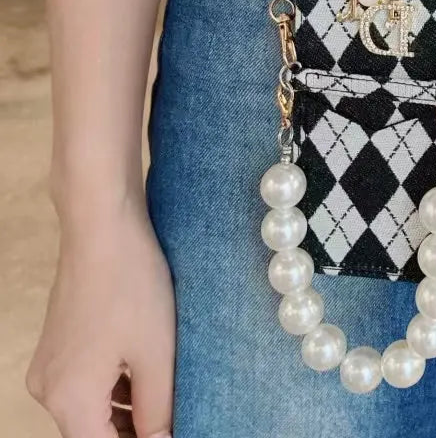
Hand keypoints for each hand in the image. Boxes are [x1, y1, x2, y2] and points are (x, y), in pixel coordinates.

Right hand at [27, 199, 174, 437]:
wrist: (102, 226)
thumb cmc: (132, 284)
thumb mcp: (156, 353)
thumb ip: (158, 410)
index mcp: (69, 401)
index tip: (174, 431)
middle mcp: (48, 391)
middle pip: (94, 434)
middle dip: (134, 433)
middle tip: (178, 420)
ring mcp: (50, 366)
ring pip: (92, 409)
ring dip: (129, 412)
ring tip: (172, 402)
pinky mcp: (59, 344)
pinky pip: (88, 382)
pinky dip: (117, 387)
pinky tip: (151, 375)